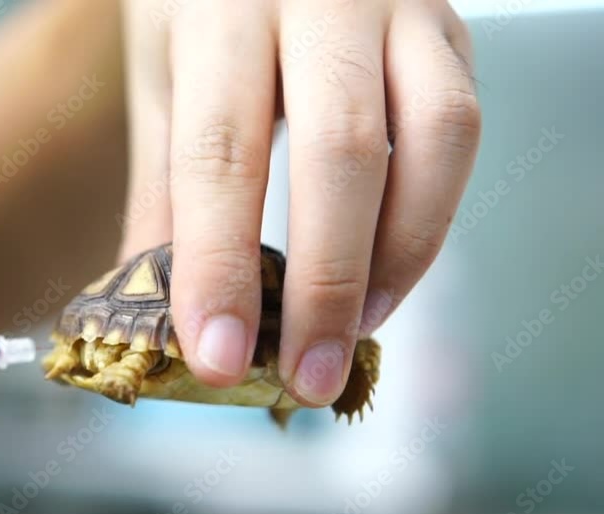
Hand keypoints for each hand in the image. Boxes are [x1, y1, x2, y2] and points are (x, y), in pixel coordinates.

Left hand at [119, 0, 479, 404]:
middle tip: (300, 376)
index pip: (221, 150)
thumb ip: (164, 188)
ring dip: (396, 256)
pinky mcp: (449, 28)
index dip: (219, 265)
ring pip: (432, 138)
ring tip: (350, 331)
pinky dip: (429, 216)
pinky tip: (386, 271)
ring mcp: (400, 6)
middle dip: (323, 281)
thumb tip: (153, 310)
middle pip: (339, 150)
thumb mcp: (163, 79)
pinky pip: (460, 129)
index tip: (215, 356)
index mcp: (222, 8)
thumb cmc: (204, 6)